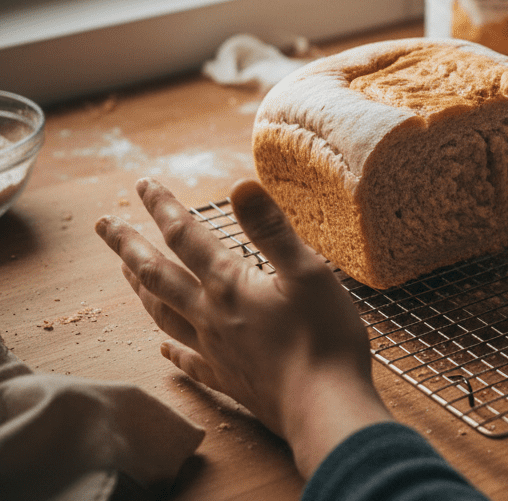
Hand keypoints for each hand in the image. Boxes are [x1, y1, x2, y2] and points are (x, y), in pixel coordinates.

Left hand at [95, 178, 391, 478]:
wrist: (323, 404)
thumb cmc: (324, 335)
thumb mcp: (308, 271)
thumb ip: (271, 228)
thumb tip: (240, 185)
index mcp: (229, 284)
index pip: (186, 236)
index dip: (162, 207)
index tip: (141, 184)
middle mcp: (211, 314)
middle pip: (158, 274)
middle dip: (129, 246)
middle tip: (103, 225)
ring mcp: (214, 349)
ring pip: (163, 313)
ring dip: (139, 288)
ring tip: (123, 271)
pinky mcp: (227, 377)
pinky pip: (187, 360)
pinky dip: (170, 350)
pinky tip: (162, 348)